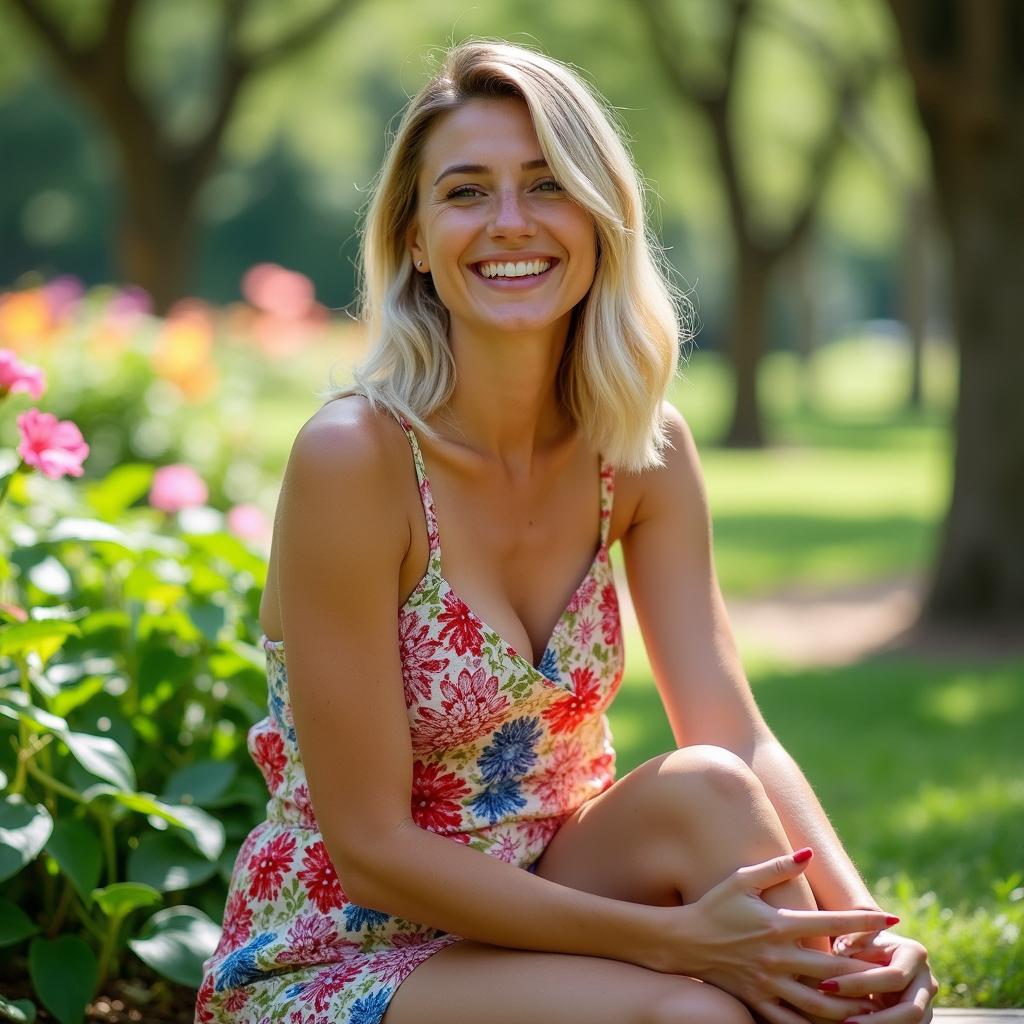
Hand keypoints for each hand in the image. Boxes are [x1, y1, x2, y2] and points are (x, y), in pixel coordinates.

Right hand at [646, 849, 898, 1023]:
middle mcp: (777, 956)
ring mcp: (768, 983)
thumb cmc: (714, 905)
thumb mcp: (741, 879)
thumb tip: (808, 853)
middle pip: (835, 969)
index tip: (892, 919)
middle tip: (896, 970)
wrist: (681, 941)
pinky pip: (794, 1021)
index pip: (831, 923)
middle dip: (869, 971)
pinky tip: (838, 1023)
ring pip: (821, 1004)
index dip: (864, 921)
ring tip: (877, 1005)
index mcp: (777, 924)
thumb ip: (776, 867)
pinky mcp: (759, 1002)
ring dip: (852, 1006)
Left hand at [816, 929, 937, 1022]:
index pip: (892, 976)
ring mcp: (927, 1004)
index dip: (860, 983)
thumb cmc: (859, 942)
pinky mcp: (920, 1020)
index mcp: (914, 953)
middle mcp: (927, 980)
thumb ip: (852, 938)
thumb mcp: (855, 934)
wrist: (875, 957)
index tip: (827, 986)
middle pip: (911, 1010)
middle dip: (877, 1020)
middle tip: (844, 1023)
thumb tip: (843, 948)